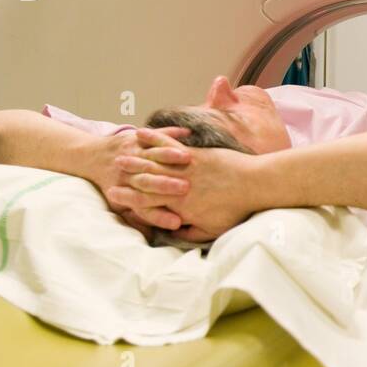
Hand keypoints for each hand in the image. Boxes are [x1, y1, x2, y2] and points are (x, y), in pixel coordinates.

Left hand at [86, 128, 191, 229]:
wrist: (90, 158)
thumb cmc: (111, 184)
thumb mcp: (118, 205)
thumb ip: (136, 218)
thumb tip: (148, 234)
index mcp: (127, 194)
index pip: (146, 209)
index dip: (161, 216)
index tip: (177, 223)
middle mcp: (130, 175)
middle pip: (152, 182)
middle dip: (168, 185)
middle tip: (185, 188)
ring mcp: (134, 154)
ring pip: (154, 156)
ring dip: (169, 157)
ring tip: (186, 158)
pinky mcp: (137, 139)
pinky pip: (156, 136)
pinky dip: (169, 133)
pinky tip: (186, 133)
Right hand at [105, 132, 263, 241]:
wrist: (255, 184)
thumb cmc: (236, 209)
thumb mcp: (212, 228)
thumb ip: (192, 232)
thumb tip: (176, 234)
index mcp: (179, 206)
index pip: (146, 202)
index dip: (128, 197)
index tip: (114, 194)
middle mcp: (176, 186)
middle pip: (144, 179)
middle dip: (127, 175)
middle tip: (111, 171)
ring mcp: (184, 167)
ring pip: (152, 161)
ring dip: (134, 157)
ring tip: (119, 154)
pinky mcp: (193, 152)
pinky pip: (168, 142)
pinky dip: (153, 137)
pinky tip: (141, 132)